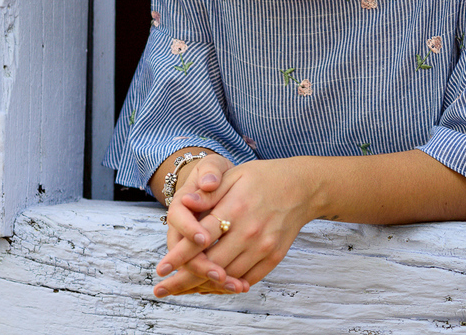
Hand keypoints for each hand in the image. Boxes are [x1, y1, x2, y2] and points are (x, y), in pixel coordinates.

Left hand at [153, 156, 316, 296]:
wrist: (304, 187)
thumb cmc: (265, 178)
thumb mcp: (235, 175)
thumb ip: (210, 193)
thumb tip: (186, 202)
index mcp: (235, 208)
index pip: (199, 239)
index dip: (177, 256)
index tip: (160, 269)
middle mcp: (249, 231)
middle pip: (210, 264)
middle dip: (183, 279)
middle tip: (163, 289)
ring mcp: (263, 246)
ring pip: (228, 275)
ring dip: (204, 285)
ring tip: (184, 290)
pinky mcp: (274, 256)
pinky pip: (248, 279)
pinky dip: (230, 285)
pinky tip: (215, 286)